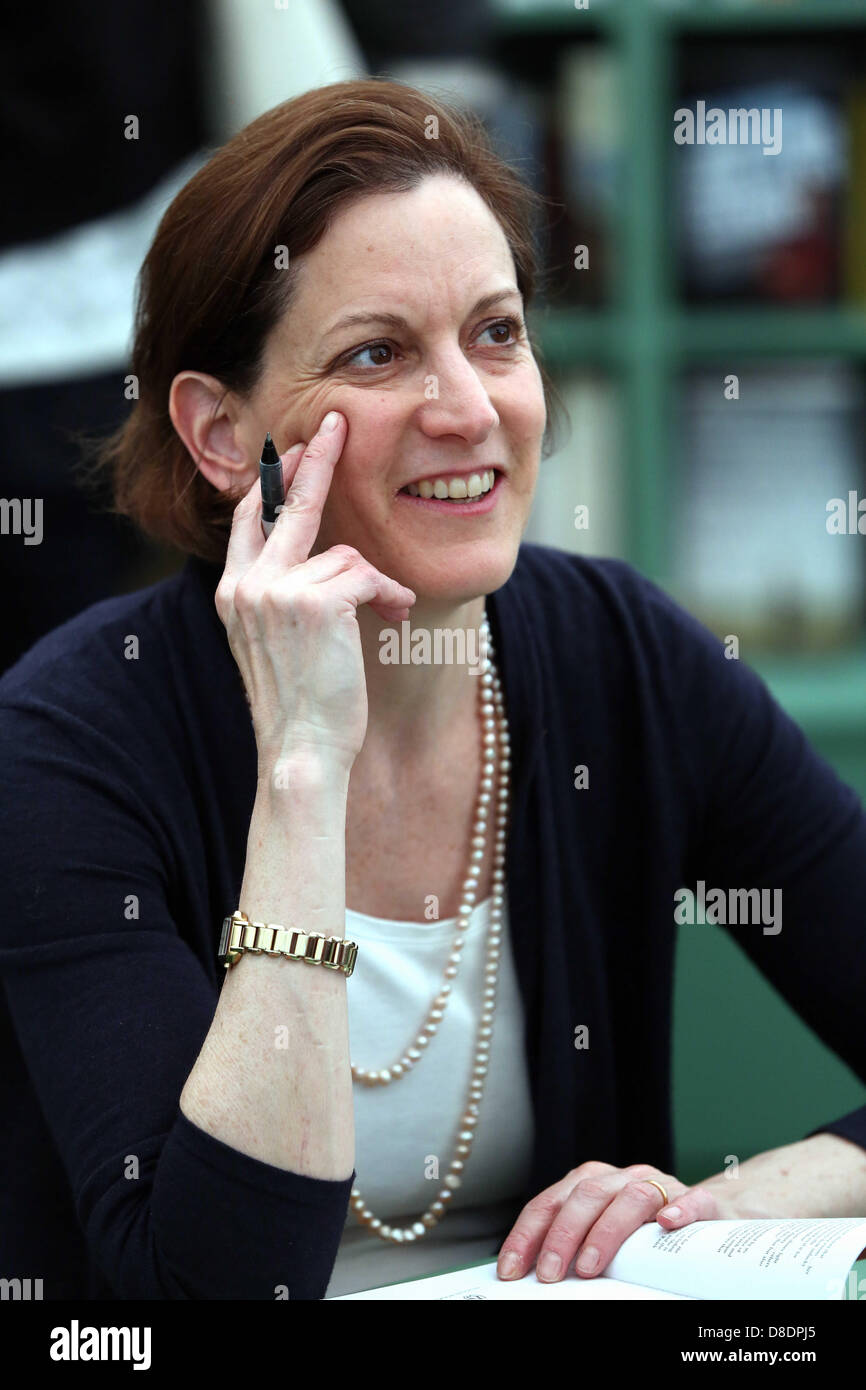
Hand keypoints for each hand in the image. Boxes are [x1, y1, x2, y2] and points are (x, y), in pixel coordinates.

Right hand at [215, 410, 415, 770]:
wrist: (301, 750)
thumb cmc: (301, 705)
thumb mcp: (280, 642)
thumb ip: (287, 596)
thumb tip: (330, 559)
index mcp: (234, 593)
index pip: (249, 521)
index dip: (272, 484)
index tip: (291, 451)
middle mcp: (247, 585)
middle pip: (287, 507)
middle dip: (315, 462)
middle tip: (334, 423)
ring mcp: (277, 591)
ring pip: (345, 555)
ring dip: (375, 585)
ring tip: (384, 615)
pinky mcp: (315, 601)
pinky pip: (369, 574)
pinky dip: (388, 595)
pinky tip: (391, 618)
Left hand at [497, 1161, 718, 1282]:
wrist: (705, 1216)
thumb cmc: (643, 1233)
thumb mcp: (601, 1235)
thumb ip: (575, 1246)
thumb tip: (536, 1280)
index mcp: (592, 1182)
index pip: (550, 1202)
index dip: (528, 1234)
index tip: (511, 1269)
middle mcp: (623, 1178)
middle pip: (587, 1195)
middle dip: (563, 1235)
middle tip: (549, 1274)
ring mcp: (662, 1186)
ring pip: (632, 1196)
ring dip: (607, 1231)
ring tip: (589, 1265)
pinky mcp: (699, 1200)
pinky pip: (692, 1199)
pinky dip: (680, 1209)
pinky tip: (668, 1224)